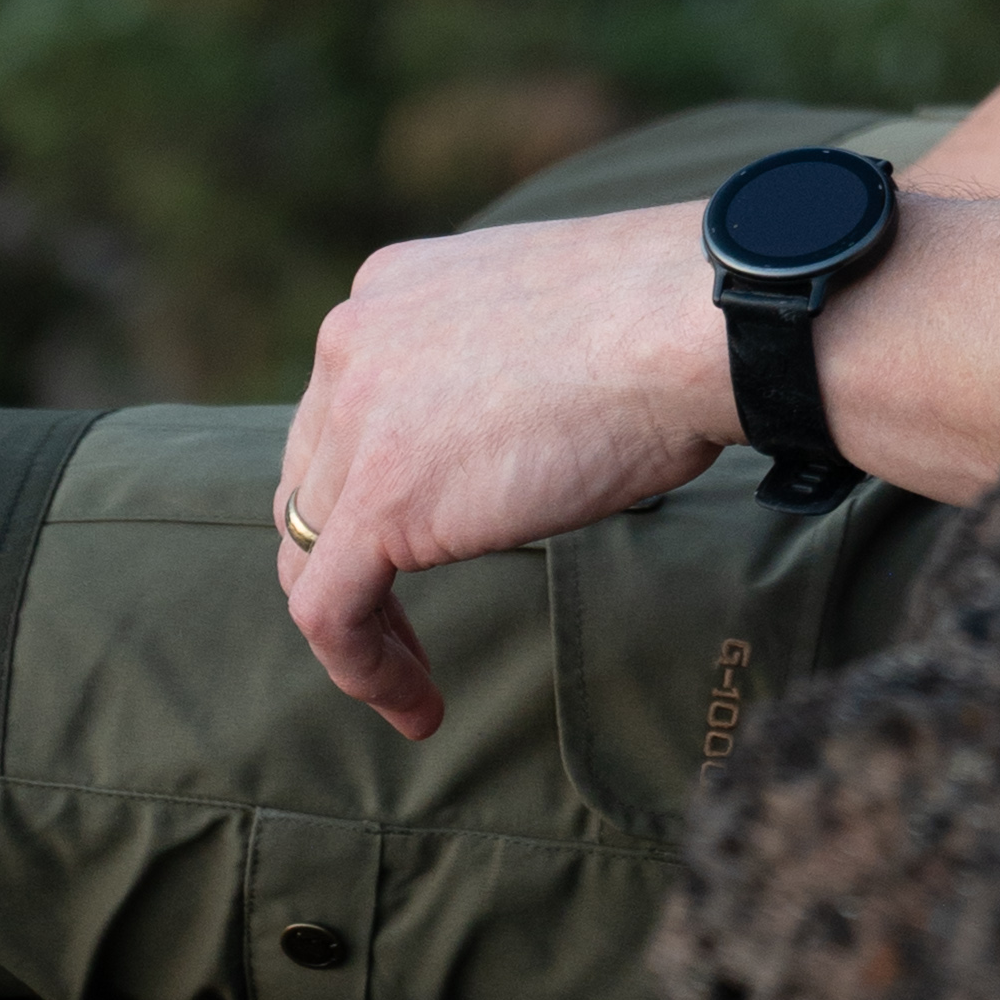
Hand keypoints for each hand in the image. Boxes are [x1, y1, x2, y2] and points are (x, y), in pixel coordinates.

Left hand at [273, 207, 739, 737]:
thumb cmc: (664, 323)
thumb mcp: (542, 324)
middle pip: (315, 483)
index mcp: (388, 292)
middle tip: (410, 625)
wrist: (689, 324)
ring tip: (416, 681)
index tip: (427, 545)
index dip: (368, 491)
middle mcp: (352, 343)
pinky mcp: (381, 499)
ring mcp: (358, 419)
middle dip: (353, 561)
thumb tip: (509, 443)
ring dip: (361, 626)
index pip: (344, 412)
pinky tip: (419, 707)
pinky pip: (329, 611)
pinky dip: (364, 670)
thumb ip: (489, 369)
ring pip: (310, 551)